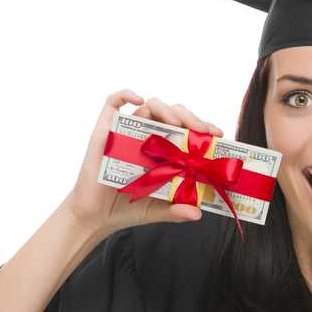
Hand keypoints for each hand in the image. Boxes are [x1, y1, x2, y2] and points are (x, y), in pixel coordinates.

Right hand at [66, 89, 223, 232]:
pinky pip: (113, 102)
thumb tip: (197, 214)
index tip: (216, 135)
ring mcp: (126, 132)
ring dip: (166, 109)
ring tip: (176, 124)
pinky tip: (138, 100)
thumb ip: (176, 210)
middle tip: (202, 131)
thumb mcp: (157, 210)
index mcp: (163, 151)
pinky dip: (125, 94)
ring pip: (149, 106)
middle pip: (172, 114)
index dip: (202, 127)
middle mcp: (147, 137)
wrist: (95, 217)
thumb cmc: (126, 209)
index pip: (186, 130)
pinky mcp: (104, 131)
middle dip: (190, 117)